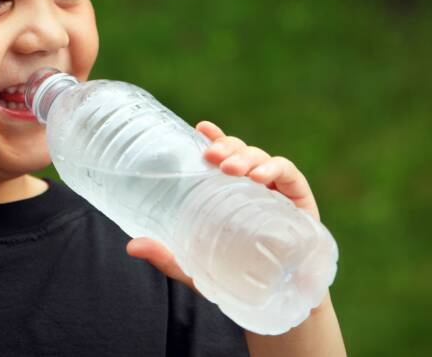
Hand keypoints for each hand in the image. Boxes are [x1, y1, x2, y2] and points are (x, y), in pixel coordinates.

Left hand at [126, 120, 320, 291]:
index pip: (221, 156)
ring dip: (246, 157)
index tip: (200, 127)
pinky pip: (289, 175)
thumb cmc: (235, 277)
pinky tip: (261, 176)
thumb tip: (131, 246)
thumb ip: (168, 256)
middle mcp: (252, 186)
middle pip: (240, 152)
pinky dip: (275, 169)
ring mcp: (277, 192)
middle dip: (227, 146)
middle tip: (211, 154)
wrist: (279, 304)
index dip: (214, 138)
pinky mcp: (300, 203)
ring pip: (262, 158)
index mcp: (229, 192)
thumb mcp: (197, 267)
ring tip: (231, 168)